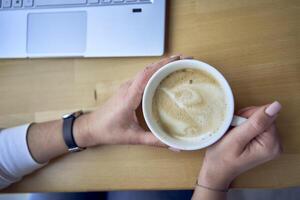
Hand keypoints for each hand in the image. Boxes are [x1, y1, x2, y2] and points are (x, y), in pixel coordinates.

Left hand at [74, 55, 190, 147]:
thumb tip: (174, 145)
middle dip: (167, 62)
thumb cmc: (108, 131)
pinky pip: (143, 77)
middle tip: (186, 59)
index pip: (146, 75)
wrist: (91, 127)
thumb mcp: (133, 138)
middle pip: (149, 69)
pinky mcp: (128, 89)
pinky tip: (165, 75)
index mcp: (128, 97)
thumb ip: (154, 141)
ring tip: (179, 64)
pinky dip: (156, 72)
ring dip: (162, 65)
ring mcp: (127, 87)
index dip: (162, 65)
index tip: (178, 60)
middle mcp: (128, 88)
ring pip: (146, 71)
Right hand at [198, 101, 281, 189]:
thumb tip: (276, 106)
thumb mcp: (237, 138)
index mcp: (271, 144)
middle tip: (234, 131)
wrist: (216, 170)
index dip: (248, 116)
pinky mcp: (265, 143)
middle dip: (246, 119)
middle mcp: (276, 145)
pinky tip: (238, 135)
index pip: (265, 115)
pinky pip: (258, 125)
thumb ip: (256, 122)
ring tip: (235, 134)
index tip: (236, 126)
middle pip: (264, 117)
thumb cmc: (222, 157)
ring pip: (260, 119)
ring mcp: (271, 144)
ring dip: (244, 122)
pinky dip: (245, 126)